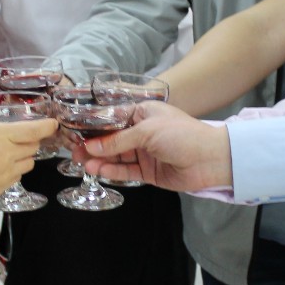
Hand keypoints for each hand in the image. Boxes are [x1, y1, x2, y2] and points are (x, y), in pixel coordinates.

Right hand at [0, 111, 56, 211]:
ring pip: (28, 164)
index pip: (33, 130)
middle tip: (19, 140)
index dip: (47, 127)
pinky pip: (16, 178)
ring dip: (23, 158)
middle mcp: (8, 153)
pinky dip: (13, 173)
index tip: (53, 124)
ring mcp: (7, 173)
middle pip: (33, 147)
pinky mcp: (2, 188)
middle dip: (30, 142)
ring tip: (8, 156)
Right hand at [80, 101, 233, 191]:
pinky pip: (125, 171)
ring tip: (81, 162)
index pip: (112, 117)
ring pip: (115, 156)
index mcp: (143, 113)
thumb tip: (92, 147)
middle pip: (111, 138)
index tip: (75, 131)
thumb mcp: (147, 131)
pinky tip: (98, 169)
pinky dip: (111, 171)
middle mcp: (142, 132)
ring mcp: (144, 152)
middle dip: (92, 144)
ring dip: (99, 159)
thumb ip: (118, 140)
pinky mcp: (148, 171)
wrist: (211, 160)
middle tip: (74, 150)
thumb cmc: (182, 135)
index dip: (94, 125)